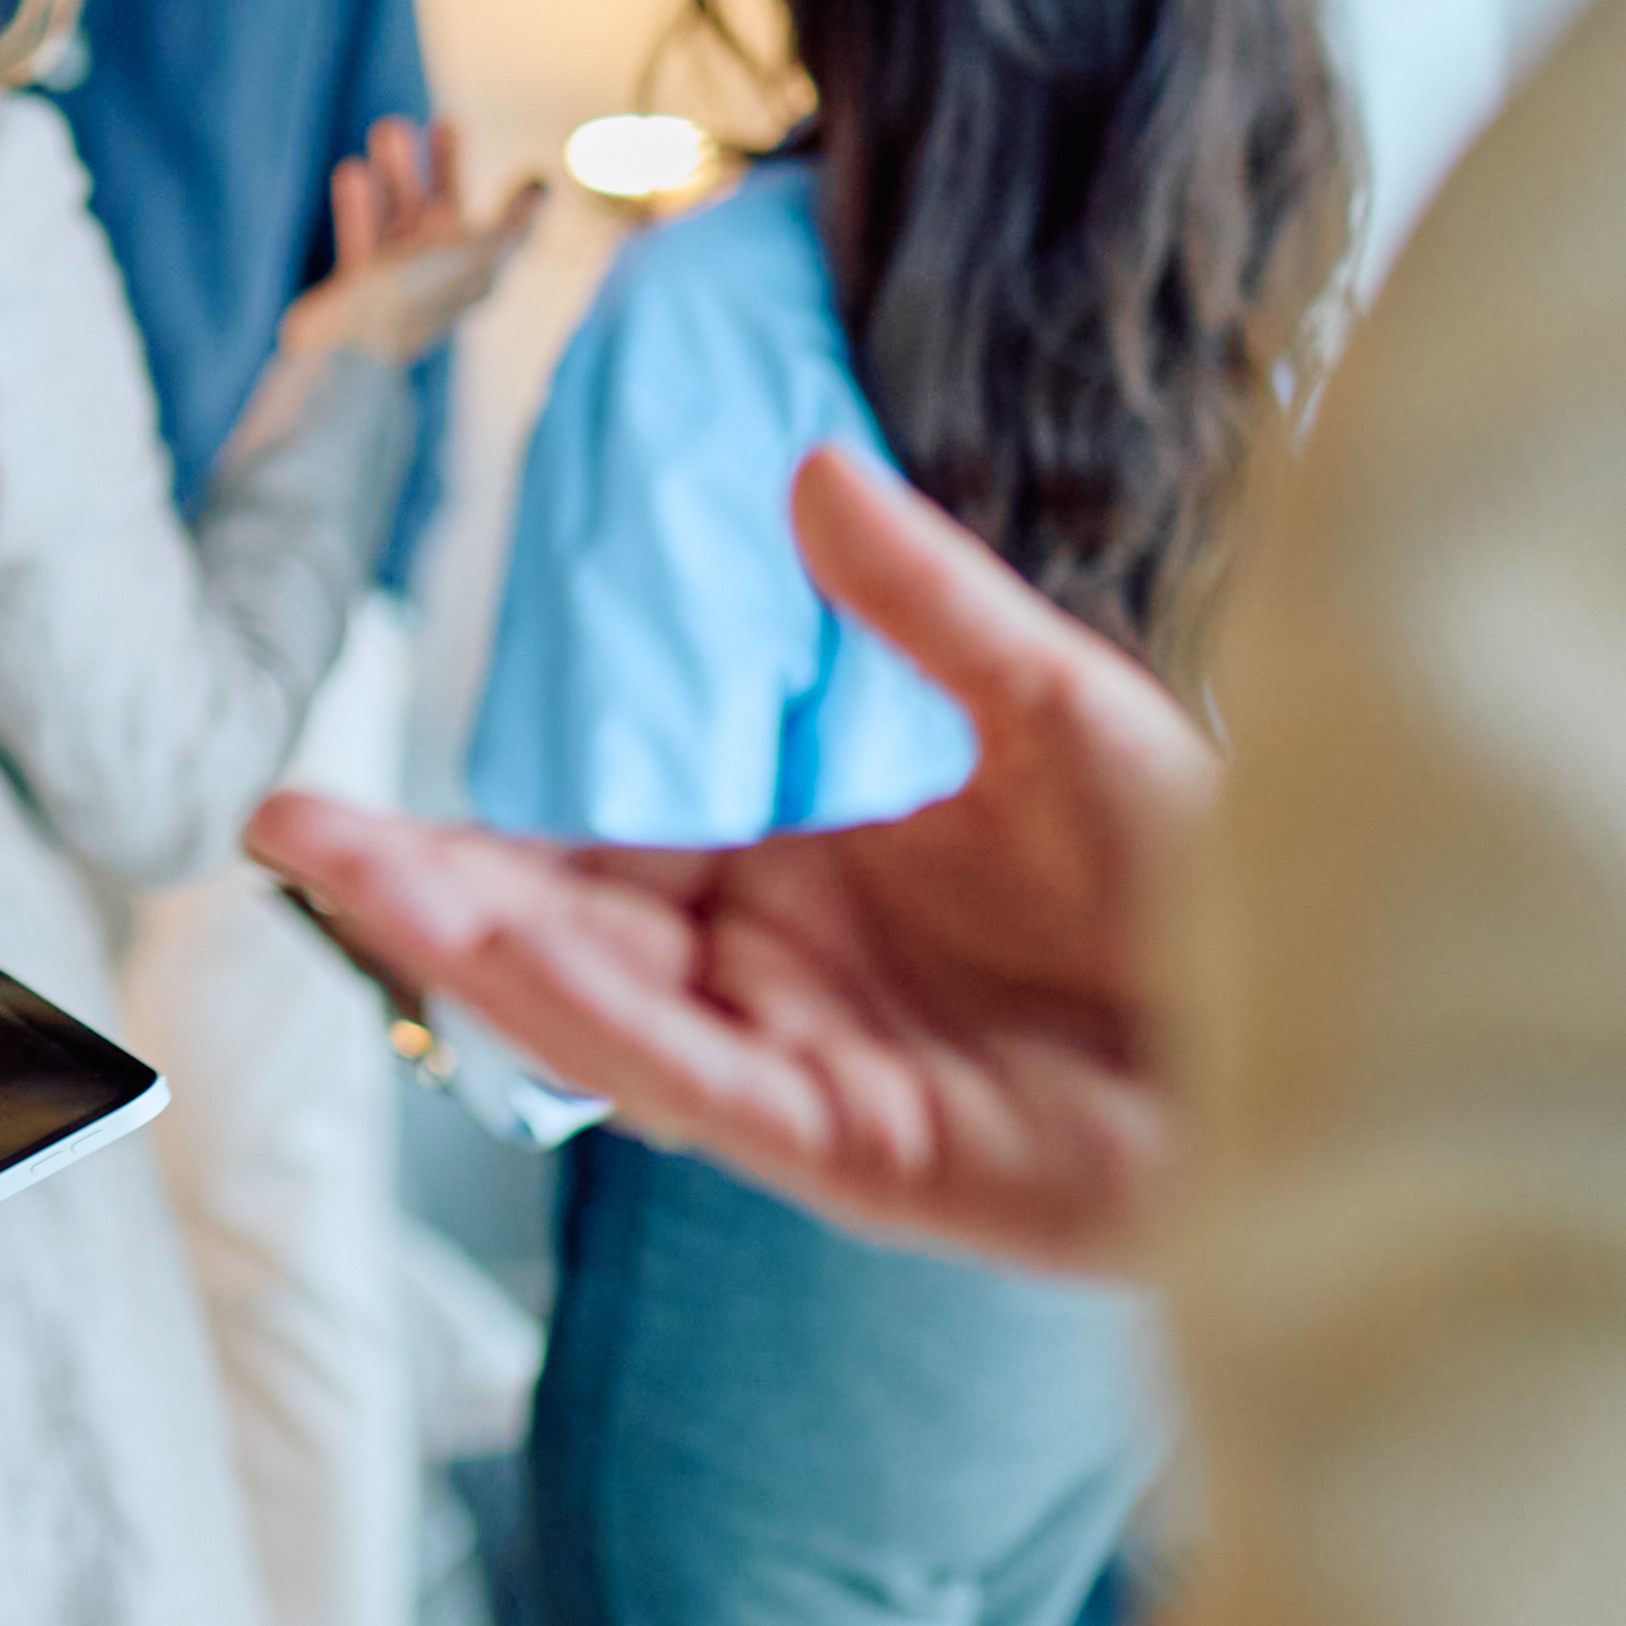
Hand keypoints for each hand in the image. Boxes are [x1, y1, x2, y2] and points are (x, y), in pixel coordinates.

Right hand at [249, 449, 1211, 1268]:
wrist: (1348, 1009)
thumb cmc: (1220, 882)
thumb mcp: (1053, 701)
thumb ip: (917, 602)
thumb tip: (807, 465)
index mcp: (806, 898)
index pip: (593, 873)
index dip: (468, 847)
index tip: (336, 805)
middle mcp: (786, 999)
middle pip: (563, 947)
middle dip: (421, 897)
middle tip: (278, 832)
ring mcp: (820, 1085)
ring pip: (607, 1021)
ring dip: (475, 952)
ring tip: (349, 877)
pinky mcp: (874, 1160)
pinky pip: (709, 1084)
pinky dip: (605, 1021)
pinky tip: (514, 953)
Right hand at [272, 117, 539, 370]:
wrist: (347, 348)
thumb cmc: (416, 298)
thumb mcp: (476, 255)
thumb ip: (513, 221)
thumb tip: (546, 184)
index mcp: (475, 276)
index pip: (499, 229)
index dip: (503, 192)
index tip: (507, 159)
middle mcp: (439, 280)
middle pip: (447, 216)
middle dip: (444, 168)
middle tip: (441, 120)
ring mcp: (396, 284)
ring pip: (401, 220)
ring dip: (397, 176)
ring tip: (386, 129)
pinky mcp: (358, 288)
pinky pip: (363, 238)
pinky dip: (360, 206)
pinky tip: (352, 171)